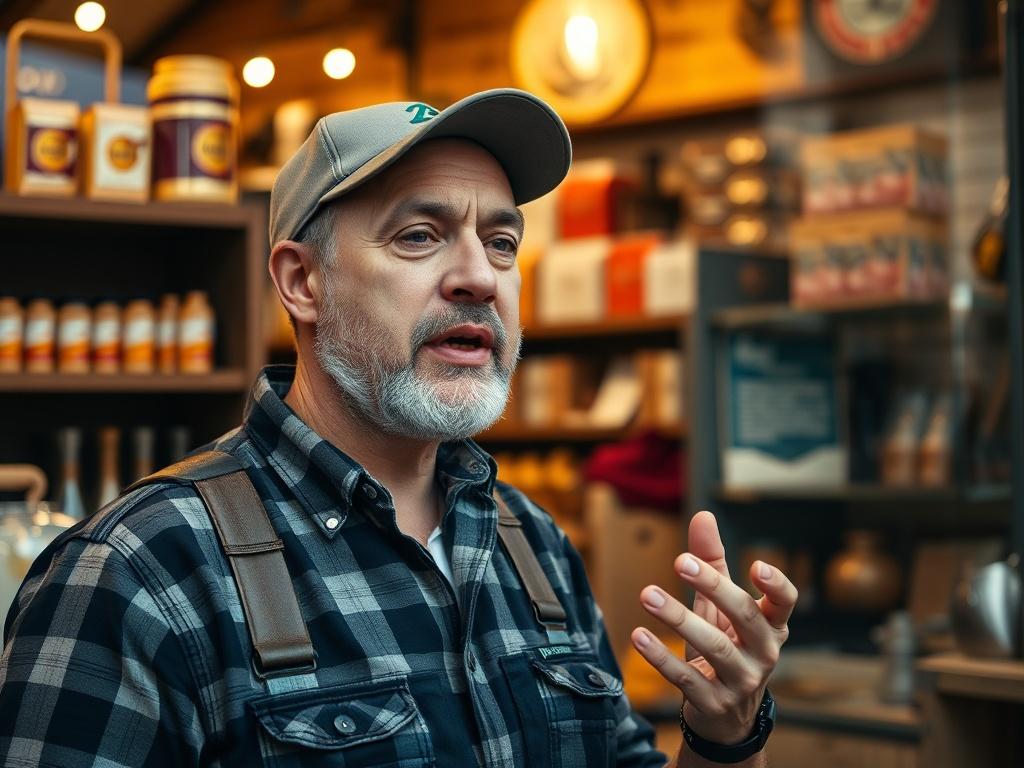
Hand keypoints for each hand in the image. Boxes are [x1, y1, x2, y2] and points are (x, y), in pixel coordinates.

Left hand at [630, 511, 796, 744]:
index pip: (785, 604)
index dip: (776, 586)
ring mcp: (741, 681)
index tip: (756, 566)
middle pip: (744, 617)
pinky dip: (660, 657)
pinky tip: (638, 636)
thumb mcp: (719, 605)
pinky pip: (686, 678)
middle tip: (680, 561)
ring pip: (714, 647)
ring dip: (678, 618)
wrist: (724, 715)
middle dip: (713, 587)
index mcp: (771, 626)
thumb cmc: (725, 644)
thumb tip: (703, 515)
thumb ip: (713, 561)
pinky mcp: (714, 702)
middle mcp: (764, 653)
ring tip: (647, 594)